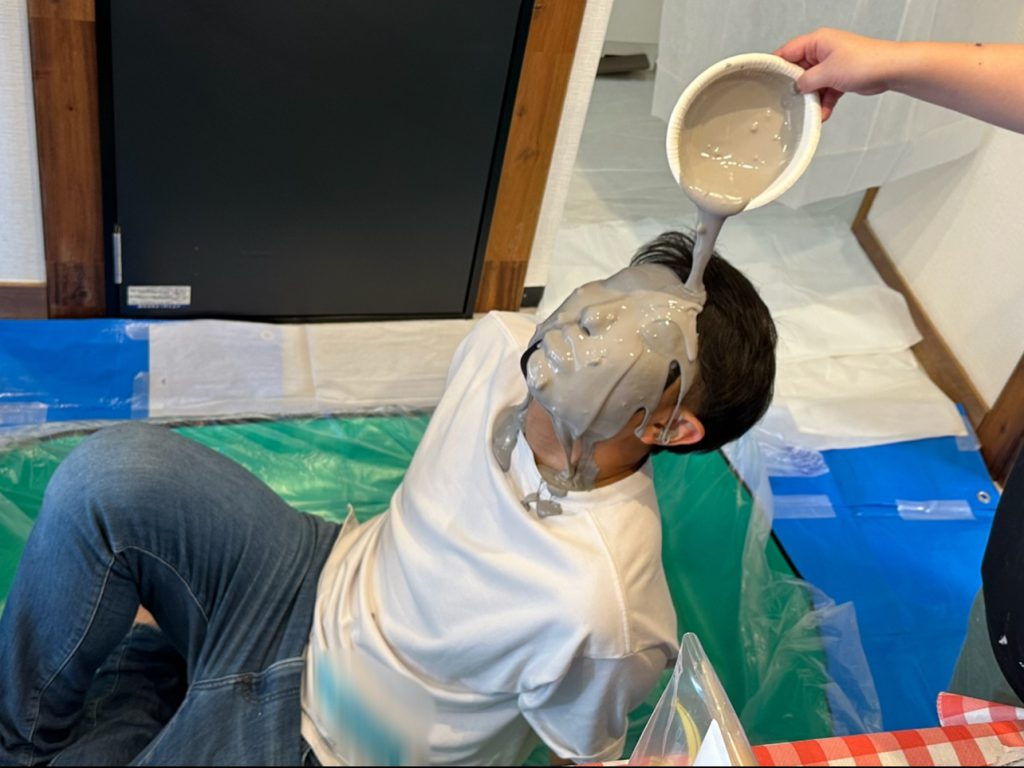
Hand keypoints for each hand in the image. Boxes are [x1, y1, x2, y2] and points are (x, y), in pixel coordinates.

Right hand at [774, 28, 899, 119]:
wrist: (891, 70)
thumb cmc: (863, 62)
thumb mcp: (827, 72)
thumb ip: (806, 81)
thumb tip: (796, 88)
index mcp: (817, 42)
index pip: (787, 52)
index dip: (776, 66)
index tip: (765, 80)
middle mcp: (822, 51)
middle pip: (799, 70)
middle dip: (795, 87)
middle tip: (786, 101)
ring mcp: (832, 64)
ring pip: (812, 84)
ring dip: (811, 99)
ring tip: (807, 112)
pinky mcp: (840, 77)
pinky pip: (825, 91)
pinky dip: (824, 103)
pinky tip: (822, 115)